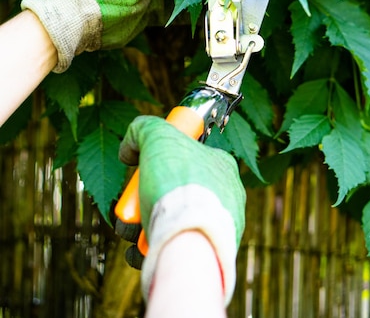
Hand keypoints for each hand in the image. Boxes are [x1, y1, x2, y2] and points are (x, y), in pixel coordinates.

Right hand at [116, 115, 245, 305]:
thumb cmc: (179, 183)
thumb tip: (129, 149)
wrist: (190, 237)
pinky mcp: (210, 254)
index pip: (188, 155)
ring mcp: (219, 227)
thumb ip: (143, 129)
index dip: (160, 159)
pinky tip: (140, 250)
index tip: (143, 168)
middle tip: (131, 207)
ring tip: (130, 230)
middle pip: (174, 190)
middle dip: (145, 199)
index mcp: (221, 165)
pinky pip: (177, 248)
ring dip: (144, 225)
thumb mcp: (157, 136)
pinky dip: (154, 249)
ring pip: (173, 221)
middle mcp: (225, 195)